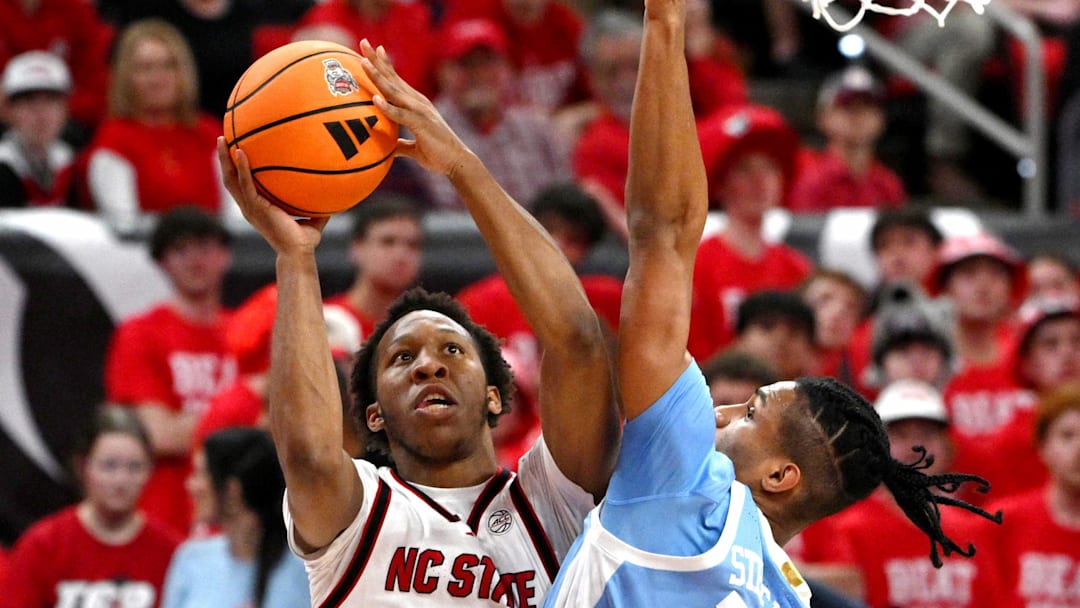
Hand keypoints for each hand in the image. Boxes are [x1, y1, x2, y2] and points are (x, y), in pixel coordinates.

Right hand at [217, 137, 327, 253]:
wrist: (298, 253)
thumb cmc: (303, 241)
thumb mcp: (312, 218)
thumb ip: (317, 205)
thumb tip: (333, 191)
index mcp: (257, 208)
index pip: (241, 186)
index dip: (236, 170)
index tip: (235, 151)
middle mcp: (249, 207)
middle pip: (230, 179)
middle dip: (224, 159)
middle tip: (223, 138)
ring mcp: (250, 208)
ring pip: (231, 179)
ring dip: (225, 159)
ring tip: (223, 139)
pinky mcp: (255, 208)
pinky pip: (246, 184)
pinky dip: (243, 168)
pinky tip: (242, 152)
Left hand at [358, 39, 470, 177]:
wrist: (458, 163)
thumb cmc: (438, 155)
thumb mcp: (415, 149)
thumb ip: (402, 145)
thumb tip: (389, 149)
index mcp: (416, 105)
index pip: (396, 80)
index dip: (384, 64)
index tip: (372, 49)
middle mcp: (418, 103)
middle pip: (393, 78)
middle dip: (378, 60)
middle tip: (364, 42)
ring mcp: (421, 112)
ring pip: (395, 91)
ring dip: (379, 77)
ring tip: (364, 63)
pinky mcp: (422, 125)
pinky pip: (402, 115)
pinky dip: (388, 107)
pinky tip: (375, 99)